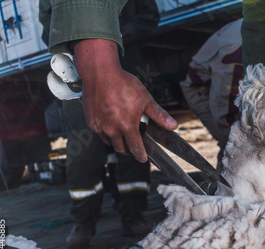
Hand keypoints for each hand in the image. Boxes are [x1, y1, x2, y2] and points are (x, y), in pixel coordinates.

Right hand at [74, 39, 177, 162]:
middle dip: (130, 151)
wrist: (100, 73)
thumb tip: (173, 126)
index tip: (144, 158)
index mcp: (127, 126)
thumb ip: (159, 115)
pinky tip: (113, 128)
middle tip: (135, 149)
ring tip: (125, 139)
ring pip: (110, 143)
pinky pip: (100, 134)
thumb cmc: (123, 84)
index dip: (141, 155)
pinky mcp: (91, 122)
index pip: (135, 148)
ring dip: (118, 144)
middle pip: (122, 149)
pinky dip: (107, 134)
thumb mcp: (146, 99)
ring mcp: (99, 126)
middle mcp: (111, 129)